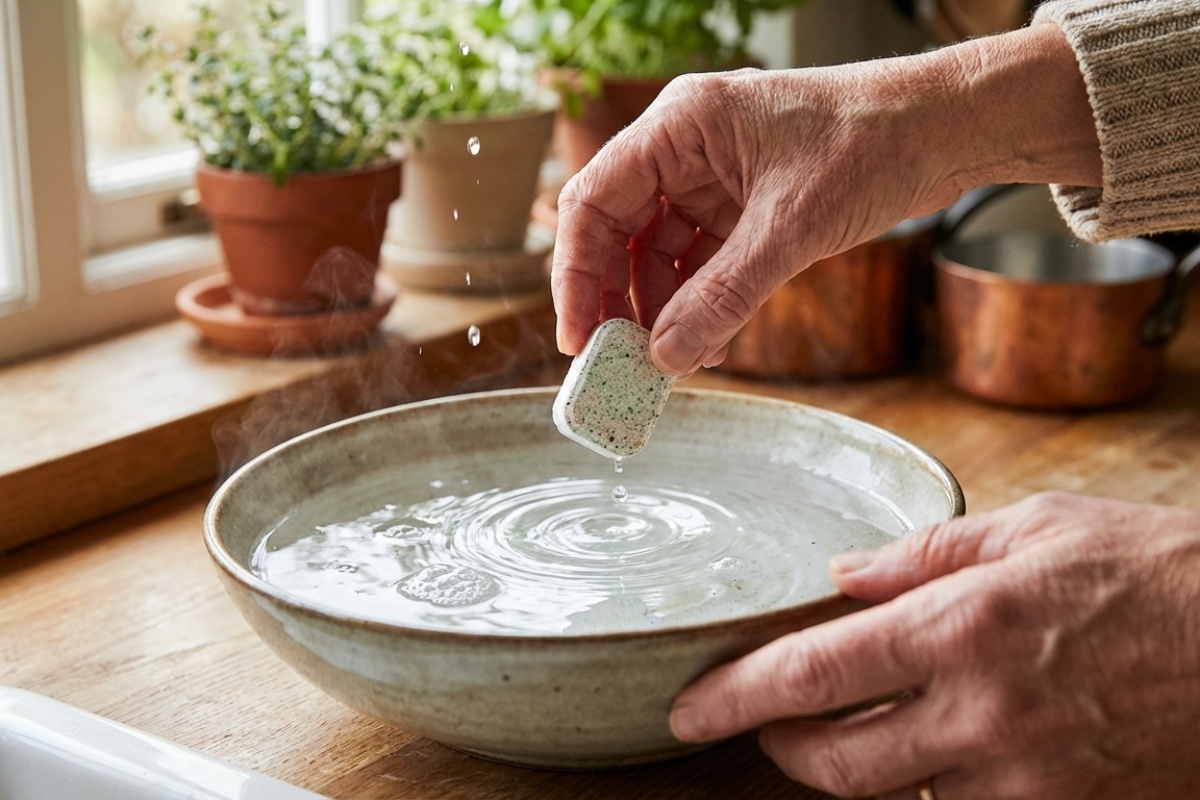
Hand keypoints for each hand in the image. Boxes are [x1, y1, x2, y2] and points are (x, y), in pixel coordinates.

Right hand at [550, 24, 1098, 375]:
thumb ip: (723, 296)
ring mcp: (713, 179)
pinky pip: (702, 264)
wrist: (947, 130)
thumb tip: (666, 357)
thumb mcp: (790, 227)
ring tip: (668, 364)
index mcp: (679, 126)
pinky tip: (707, 344)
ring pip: (659, 255)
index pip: (593, 201)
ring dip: (662, 310)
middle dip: (616, 300)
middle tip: (617, 363)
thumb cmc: (874, 141)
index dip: (575, 273)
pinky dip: (701, 304)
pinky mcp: (744, 207)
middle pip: (618, 232)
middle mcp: (685, 150)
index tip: (578, 337)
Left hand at [668, 492, 1199, 798]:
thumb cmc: (1154, 571)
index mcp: (961, 628)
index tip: (689, 709)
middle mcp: (982, 716)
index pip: (812, 675)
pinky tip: (959, 744)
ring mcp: (1025, 781)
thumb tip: (842, 577)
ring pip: (898, 797)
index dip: (734, 698)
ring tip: (874, 721)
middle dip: (783, 746)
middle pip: (835, 764)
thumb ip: (924, 555)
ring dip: (869, 765)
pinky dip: (942, 783)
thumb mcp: (1033, 529)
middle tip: (772, 720)